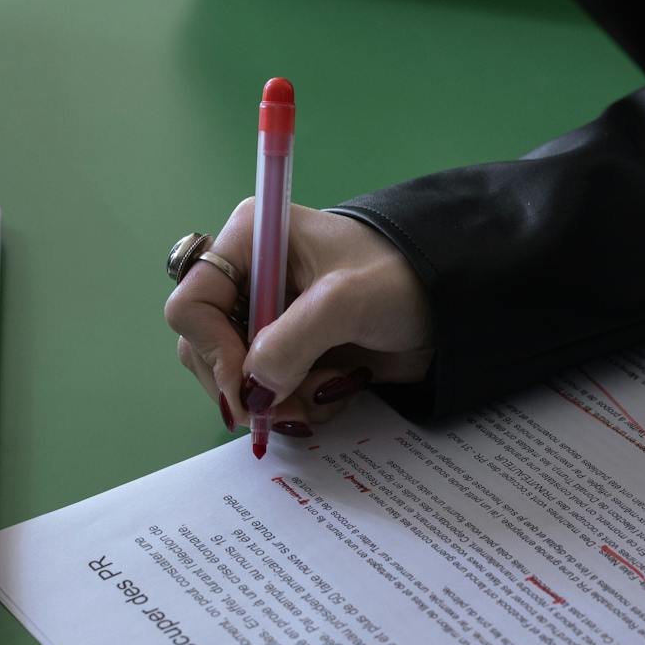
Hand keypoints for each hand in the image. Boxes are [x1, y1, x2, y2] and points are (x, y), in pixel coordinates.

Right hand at [164, 201, 435, 434]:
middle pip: (205, 350)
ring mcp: (267, 319)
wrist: (452, 309)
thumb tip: (253, 390)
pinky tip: (339, 388)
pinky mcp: (289, 353)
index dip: (213, 351)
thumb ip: (292, 342)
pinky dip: (300, 403)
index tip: (249, 386)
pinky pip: (269, 395)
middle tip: (291, 404)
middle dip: (250, 385)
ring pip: (237, 381)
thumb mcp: (346, 302)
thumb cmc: (403, 281)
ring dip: (281, 399)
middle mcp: (249, 278)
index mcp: (250, 241)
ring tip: (332, 388)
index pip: (192, 304)